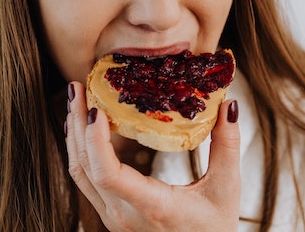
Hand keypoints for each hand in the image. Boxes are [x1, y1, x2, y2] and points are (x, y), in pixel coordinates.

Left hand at [65, 81, 240, 231]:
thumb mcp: (226, 190)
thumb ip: (227, 146)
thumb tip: (230, 105)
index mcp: (151, 206)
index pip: (107, 174)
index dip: (95, 140)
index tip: (96, 109)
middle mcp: (123, 214)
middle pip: (84, 166)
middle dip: (76, 124)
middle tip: (77, 87)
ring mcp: (113, 216)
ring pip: (79, 173)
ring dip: (74, 134)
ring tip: (76, 100)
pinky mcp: (111, 213)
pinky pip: (85, 179)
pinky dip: (81, 150)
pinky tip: (83, 129)